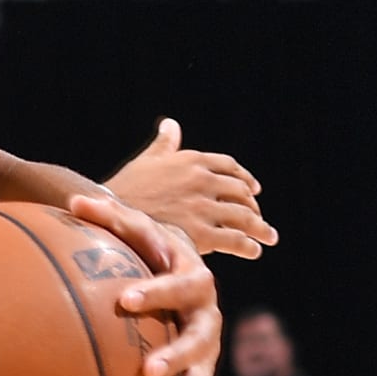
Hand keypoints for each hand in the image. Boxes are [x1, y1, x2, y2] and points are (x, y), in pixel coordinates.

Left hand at [70, 192, 219, 375]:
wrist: (174, 270)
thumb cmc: (146, 248)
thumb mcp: (132, 229)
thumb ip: (107, 215)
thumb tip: (71, 198)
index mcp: (193, 278)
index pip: (179, 283)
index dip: (155, 291)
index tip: (123, 299)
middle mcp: (207, 317)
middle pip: (200, 339)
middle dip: (177, 355)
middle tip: (149, 371)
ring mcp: (204, 352)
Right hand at [106, 118, 276, 261]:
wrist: (108, 215)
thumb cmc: (124, 189)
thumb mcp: (147, 160)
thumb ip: (164, 144)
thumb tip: (170, 124)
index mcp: (192, 161)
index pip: (229, 167)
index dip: (244, 178)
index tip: (252, 189)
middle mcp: (203, 181)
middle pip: (241, 192)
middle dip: (253, 206)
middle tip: (258, 217)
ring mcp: (203, 208)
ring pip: (244, 216)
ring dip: (260, 228)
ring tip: (268, 237)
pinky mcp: (200, 234)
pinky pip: (234, 240)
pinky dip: (248, 246)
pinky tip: (253, 251)